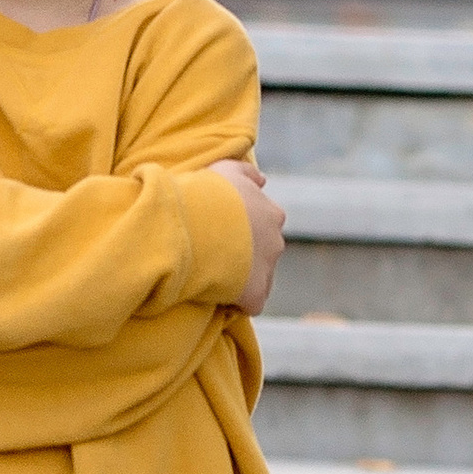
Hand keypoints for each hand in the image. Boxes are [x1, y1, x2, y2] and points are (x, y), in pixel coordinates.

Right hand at [209, 158, 284, 313]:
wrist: (196, 223)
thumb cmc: (207, 193)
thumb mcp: (226, 169)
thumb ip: (248, 172)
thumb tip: (262, 180)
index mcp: (272, 214)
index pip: (265, 227)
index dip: (243, 231)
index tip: (221, 232)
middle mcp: (276, 241)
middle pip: (264, 254)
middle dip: (246, 256)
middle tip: (215, 254)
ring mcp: (267, 270)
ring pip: (259, 280)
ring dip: (242, 280)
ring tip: (213, 275)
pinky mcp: (255, 295)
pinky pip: (250, 304)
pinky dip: (237, 303)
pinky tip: (216, 294)